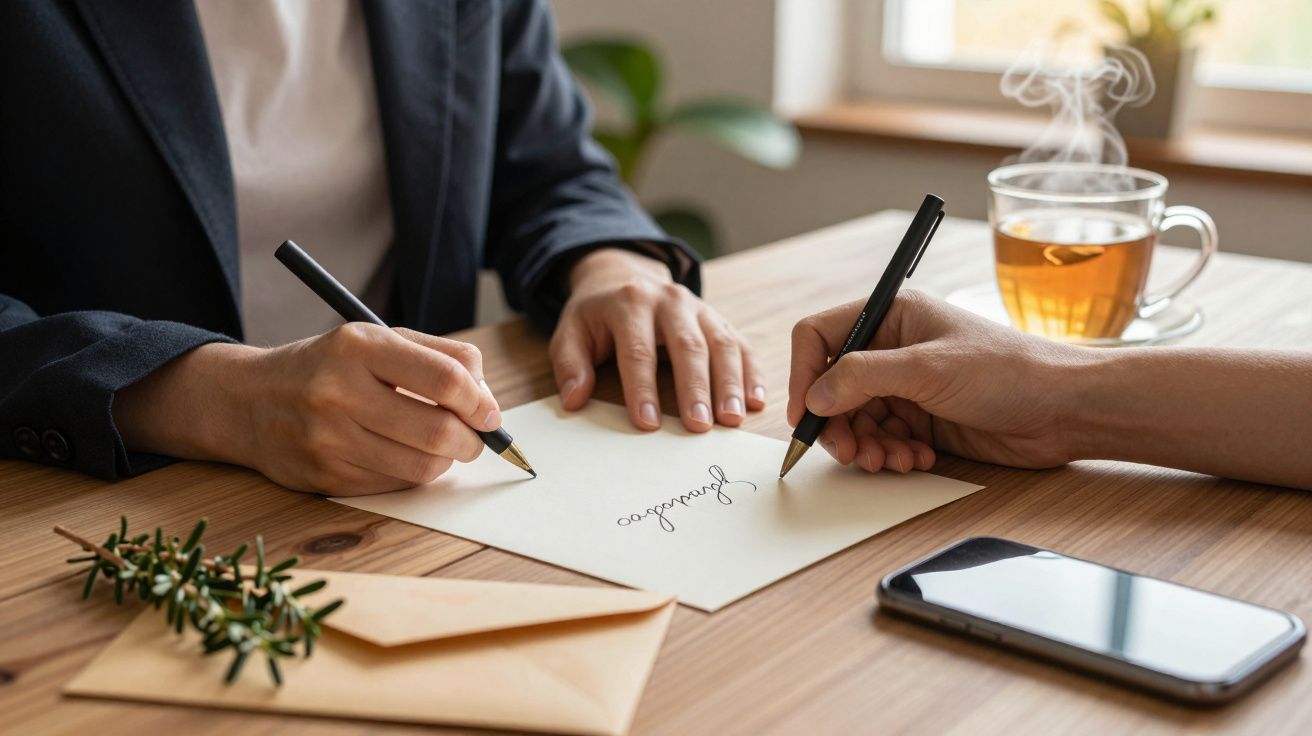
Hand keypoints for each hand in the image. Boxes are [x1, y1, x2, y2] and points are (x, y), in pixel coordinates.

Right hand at [113, 324, 500, 495]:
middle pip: (438, 430)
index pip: (445, 379)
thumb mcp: (377, 340)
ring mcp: (328, 438)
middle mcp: (338, 391)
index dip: (480, 402)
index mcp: (358, 346)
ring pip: (421, 466)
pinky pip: (394, 485)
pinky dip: (410, 474)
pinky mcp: (324, 476)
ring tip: (439, 446)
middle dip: (471, 441)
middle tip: (474, 438)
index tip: (490, 413)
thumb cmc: (330, 366)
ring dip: (445, 461)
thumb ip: (439, 357)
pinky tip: (399, 455)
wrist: (249, 401)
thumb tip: (487, 399)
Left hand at [549, 248, 765, 431]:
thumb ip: (571, 364)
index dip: (642, 389)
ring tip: (732, 418)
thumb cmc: (597, 315)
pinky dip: (752, 372)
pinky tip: (757, 400)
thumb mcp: (571, 332)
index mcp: (630, 303)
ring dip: (730, 384)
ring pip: (720, 344)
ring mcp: (699, 308)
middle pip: (687, 347)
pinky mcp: (718, 319)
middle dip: (695, 388)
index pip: (638, 351)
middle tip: (700, 426)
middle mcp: (670, 301)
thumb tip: (575, 400)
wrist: (624, 276)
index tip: (647, 423)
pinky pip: (740, 344)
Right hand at [787, 290, 1086, 473]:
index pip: (820, 337)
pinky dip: (889, 455)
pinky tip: (916, 458)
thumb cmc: (1009, 371)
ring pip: (854, 420)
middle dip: (837, 424)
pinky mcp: (920, 419)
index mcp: (891, 314)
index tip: (805, 415)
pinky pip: (881, 440)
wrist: (1065, 410)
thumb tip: (814, 396)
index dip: (804, 375)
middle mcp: (892, 348)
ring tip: (891, 460)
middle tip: (850, 453)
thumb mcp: (928, 368)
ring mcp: (906, 386)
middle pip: (831, 387)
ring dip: (865, 446)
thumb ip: (863, 377)